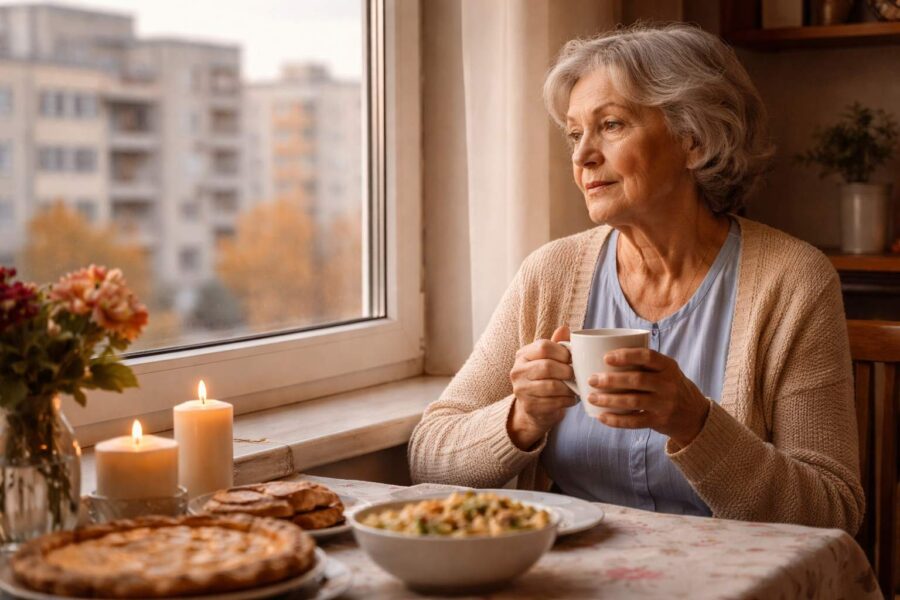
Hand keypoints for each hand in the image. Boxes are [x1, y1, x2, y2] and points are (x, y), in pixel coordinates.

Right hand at [507, 325, 576, 449]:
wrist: (534, 409)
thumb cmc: (545, 379)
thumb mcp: (549, 359)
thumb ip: (557, 344)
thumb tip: (565, 328)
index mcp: (523, 355)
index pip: (543, 346)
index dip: (562, 352)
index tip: (571, 359)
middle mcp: (518, 371)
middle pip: (547, 366)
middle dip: (567, 371)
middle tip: (575, 375)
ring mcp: (521, 390)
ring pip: (552, 386)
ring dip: (569, 387)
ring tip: (575, 387)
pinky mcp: (529, 406)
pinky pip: (554, 402)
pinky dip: (567, 400)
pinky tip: (571, 399)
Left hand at [587, 348, 709, 447]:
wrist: (694, 414)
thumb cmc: (669, 386)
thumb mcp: (666, 371)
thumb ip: (644, 364)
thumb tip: (602, 356)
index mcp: (668, 366)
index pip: (648, 356)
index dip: (626, 356)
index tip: (606, 357)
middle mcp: (669, 384)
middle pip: (637, 380)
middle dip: (611, 380)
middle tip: (592, 380)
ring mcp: (665, 404)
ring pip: (634, 401)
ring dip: (609, 400)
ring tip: (592, 398)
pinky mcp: (660, 421)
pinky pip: (635, 421)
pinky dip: (616, 420)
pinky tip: (601, 416)